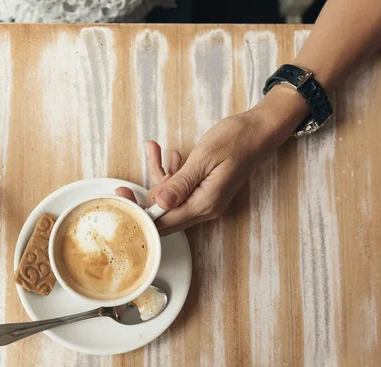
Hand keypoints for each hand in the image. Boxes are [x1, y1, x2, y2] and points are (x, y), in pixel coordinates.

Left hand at [117, 87, 306, 234]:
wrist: (259, 131)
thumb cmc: (236, 139)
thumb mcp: (204, 158)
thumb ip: (180, 183)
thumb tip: (160, 203)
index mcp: (204, 204)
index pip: (164, 221)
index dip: (140, 213)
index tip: (121, 199)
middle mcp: (204, 207)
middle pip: (164, 214)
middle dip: (143, 197)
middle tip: (123, 185)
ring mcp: (205, 200)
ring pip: (170, 198)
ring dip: (159, 175)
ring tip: (153, 148)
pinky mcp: (204, 190)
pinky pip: (181, 188)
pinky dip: (171, 172)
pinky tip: (168, 154)